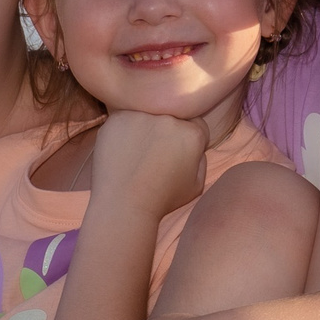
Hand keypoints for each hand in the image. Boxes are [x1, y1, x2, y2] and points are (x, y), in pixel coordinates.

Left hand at [87, 110, 207, 219]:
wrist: (124, 204)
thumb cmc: (162, 199)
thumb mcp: (197, 185)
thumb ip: (201, 158)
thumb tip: (196, 145)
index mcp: (192, 134)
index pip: (195, 124)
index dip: (186, 139)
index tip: (176, 152)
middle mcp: (169, 119)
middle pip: (171, 117)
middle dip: (166, 132)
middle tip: (154, 154)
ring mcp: (141, 115)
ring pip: (147, 114)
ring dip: (144, 128)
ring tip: (136, 154)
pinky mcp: (117, 118)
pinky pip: (124, 118)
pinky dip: (123, 130)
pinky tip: (122, 151)